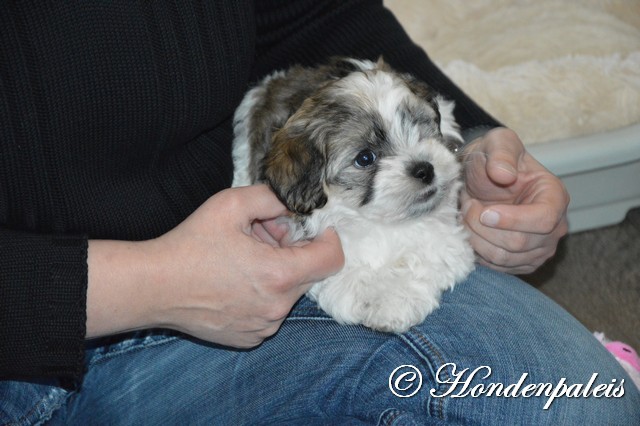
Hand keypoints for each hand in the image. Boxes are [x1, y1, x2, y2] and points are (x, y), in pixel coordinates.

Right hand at [86, 185, 343, 347]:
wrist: (153, 287)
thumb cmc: (190, 245)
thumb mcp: (230, 204)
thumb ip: (271, 197)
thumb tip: (292, 204)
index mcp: (279, 275)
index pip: (332, 258)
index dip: (327, 237)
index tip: (313, 228)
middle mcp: (277, 307)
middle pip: (307, 274)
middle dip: (292, 251)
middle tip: (260, 236)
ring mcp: (263, 327)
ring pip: (288, 293)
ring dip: (276, 273)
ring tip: (241, 260)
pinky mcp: (249, 338)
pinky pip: (270, 312)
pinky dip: (261, 295)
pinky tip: (233, 282)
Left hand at [460, 128, 568, 273]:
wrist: (481, 177)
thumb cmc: (492, 159)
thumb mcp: (496, 144)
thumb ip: (501, 155)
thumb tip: (504, 175)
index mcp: (555, 196)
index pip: (544, 220)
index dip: (512, 220)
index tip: (485, 212)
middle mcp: (554, 227)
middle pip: (519, 243)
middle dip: (484, 227)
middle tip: (467, 205)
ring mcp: (539, 248)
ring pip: (504, 257)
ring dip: (476, 238)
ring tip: (467, 215)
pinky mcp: (521, 262)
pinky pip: (496, 266)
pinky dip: (477, 250)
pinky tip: (471, 230)